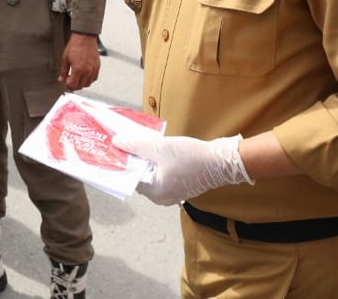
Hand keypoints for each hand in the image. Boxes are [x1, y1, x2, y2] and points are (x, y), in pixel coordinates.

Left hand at [59, 32, 100, 90]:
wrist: (85, 37)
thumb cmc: (75, 45)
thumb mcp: (65, 58)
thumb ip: (63, 71)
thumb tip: (61, 79)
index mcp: (78, 69)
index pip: (73, 85)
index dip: (68, 85)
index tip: (66, 81)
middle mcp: (87, 71)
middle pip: (81, 86)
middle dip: (74, 85)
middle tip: (70, 79)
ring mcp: (93, 69)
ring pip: (88, 84)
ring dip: (82, 83)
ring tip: (77, 77)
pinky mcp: (97, 66)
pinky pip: (94, 78)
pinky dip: (89, 79)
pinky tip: (84, 74)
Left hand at [112, 134, 252, 205]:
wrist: (223, 162)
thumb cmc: (192, 158)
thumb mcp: (160, 148)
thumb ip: (136, 145)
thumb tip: (116, 142)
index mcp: (156, 192)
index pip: (130, 177)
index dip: (121, 161)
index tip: (113, 147)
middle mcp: (162, 197)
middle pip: (139, 176)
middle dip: (132, 159)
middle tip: (123, 142)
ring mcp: (172, 192)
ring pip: (150, 174)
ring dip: (143, 159)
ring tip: (136, 142)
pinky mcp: (180, 184)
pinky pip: (160, 173)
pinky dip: (155, 162)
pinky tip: (152, 148)